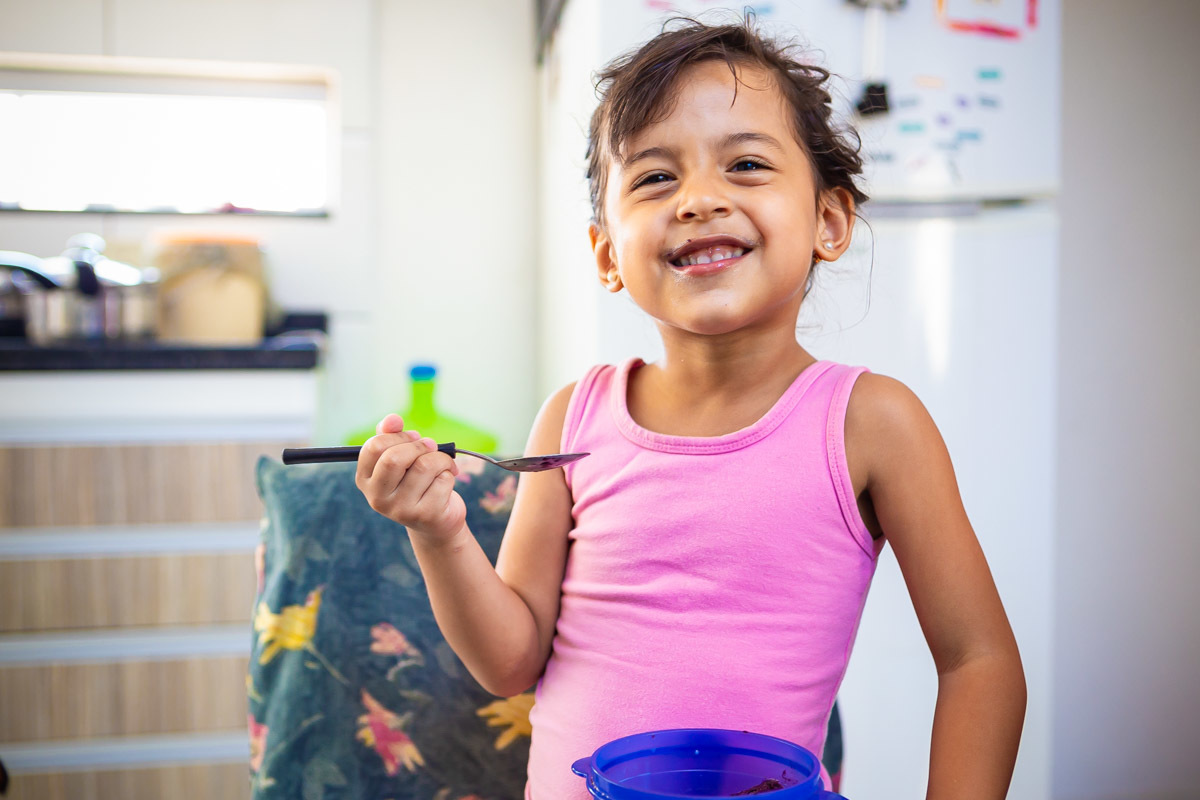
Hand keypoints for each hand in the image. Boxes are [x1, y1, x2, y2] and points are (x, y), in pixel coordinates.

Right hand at [355, 414, 465, 544]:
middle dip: (419, 446)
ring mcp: (400, 510)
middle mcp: (377, 498)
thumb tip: (393, 419)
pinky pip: (442, 479)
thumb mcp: (400, 456)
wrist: (435, 521)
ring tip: (443, 464)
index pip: (373, 447)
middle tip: (430, 446)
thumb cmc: (415, 481)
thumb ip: (392, 435)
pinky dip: (449, 473)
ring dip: (440, 458)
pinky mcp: (425, 515)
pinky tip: (446, 481)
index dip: (398, 435)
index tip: (413, 437)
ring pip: (424, 466)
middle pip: (394, 458)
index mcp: (365, 479)